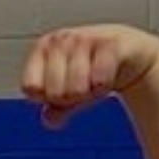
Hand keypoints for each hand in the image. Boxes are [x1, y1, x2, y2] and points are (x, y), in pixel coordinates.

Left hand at [21, 26, 158, 129]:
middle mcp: (62, 39)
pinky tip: (108, 77)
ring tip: (95, 80)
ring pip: (76, 89)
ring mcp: (85, 38)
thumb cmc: (92, 69)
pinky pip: (99, 79)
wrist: (129, 53)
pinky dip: (103, 86)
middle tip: (82, 85)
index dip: (44, 97)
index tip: (57, 91)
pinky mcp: (110, 43)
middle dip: (69, 98)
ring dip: (89, 93)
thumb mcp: (69, 93)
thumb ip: (55, 109)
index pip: (30, 86)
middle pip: (55, 93)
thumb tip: (49, 119)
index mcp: (44, 47)